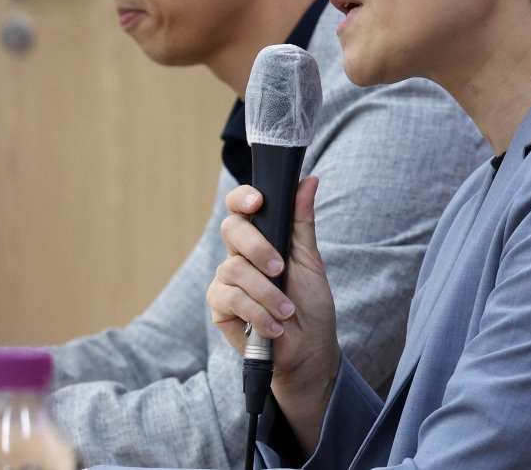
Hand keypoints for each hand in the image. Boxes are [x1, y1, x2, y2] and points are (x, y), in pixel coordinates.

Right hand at [208, 176, 340, 444]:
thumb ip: (303, 222)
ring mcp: (226, 280)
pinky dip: (256, 313)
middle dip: (258, 248)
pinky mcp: (219, 307)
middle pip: (231, 230)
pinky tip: (273, 326)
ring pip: (233, 269)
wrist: (306, 349)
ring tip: (286, 311)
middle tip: (280, 269)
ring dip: (266, 293)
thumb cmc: (310, 303)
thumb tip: (309, 180)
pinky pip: (229, 299)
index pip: (241, 207)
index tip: (258, 201)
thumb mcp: (310, 260)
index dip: (243, 198)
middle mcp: (239, 255)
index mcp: (261, 238)